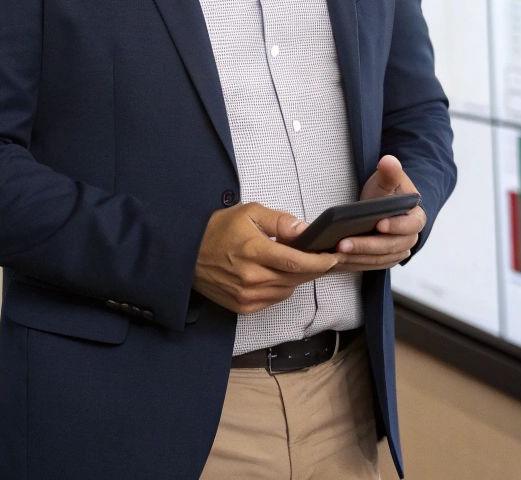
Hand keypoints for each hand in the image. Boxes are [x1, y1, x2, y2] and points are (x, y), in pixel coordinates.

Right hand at [194, 202, 339, 314]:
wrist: (186, 253)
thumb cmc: (218, 229)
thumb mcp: (250, 213)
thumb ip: (280, 221)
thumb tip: (306, 230)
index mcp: (254, 251)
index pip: (297, 262)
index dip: (320, 262)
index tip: (334, 257)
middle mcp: (250, 277)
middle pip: (296, 278)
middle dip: (314, 268)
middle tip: (324, 258)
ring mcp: (245, 295)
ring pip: (287, 290)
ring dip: (297, 278)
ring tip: (296, 263)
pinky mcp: (242, 306)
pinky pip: (274, 299)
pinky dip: (281, 288)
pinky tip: (277, 274)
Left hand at [332, 155, 426, 272]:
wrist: (384, 206)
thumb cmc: (387, 192)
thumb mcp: (387, 180)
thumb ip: (390, 172)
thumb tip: (389, 161)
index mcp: (416, 218)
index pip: (410, 225)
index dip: (395, 226)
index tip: (378, 224)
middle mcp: (409, 239)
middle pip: (390, 247)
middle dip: (366, 246)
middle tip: (342, 244)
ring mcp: (397, 252)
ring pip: (378, 259)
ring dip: (357, 258)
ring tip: (335, 253)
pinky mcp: (383, 260)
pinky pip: (369, 266)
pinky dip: (354, 264)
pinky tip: (335, 261)